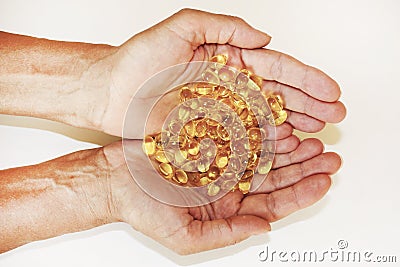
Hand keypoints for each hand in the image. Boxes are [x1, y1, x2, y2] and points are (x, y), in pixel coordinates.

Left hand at [95, 8, 345, 135]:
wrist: (110, 91)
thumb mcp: (182, 27)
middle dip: (309, 104)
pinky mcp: (207, 133)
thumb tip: (264, 38)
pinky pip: (241, 138)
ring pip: (265, 118)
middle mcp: (229, 86)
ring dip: (295, 124)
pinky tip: (287, 145)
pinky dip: (265, 142)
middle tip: (337, 114)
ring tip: (321, 131)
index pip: (274, 67)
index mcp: (227, 59)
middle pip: (277, 94)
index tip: (330, 91)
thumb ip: (224, 27)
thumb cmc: (139, 58)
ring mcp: (220, 111)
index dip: (305, 79)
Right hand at [105, 138, 340, 254]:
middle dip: (303, 168)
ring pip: (263, 155)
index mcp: (226, 211)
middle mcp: (227, 186)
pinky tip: (278, 124)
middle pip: (275, 179)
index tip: (325, 180)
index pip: (273, 205)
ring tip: (311, 138)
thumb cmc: (143, 210)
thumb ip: (228, 234)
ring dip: (288, 148)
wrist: (115, 179)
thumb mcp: (186, 236)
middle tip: (329, 156)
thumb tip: (265, 230)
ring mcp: (219, 162)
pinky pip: (240, 133)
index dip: (301, 194)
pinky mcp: (208, 139)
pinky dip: (260, 130)